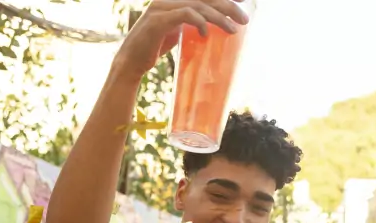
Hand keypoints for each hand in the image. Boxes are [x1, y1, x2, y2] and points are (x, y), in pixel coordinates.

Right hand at [113, 0, 248, 79]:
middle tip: (245, 19)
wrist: (130, 62)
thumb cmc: (153, 48)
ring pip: (198, 5)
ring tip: (232, 29)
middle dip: (228, 6)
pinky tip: (206, 33)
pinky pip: (184, 15)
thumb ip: (189, 24)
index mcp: (173, 0)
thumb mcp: (175, 32)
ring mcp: (161, 8)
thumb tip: (210, 26)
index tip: (244, 1)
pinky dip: (199, 22)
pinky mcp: (158, 20)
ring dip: (218, 17)